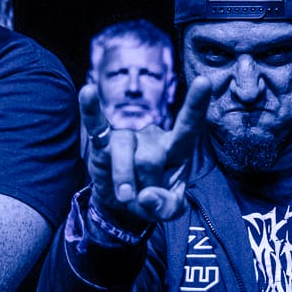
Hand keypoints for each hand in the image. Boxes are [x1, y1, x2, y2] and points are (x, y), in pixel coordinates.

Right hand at [82, 76, 211, 221]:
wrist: (121, 206)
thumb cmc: (152, 199)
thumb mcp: (168, 210)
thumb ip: (167, 207)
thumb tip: (146, 195)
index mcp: (176, 149)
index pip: (188, 126)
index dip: (196, 106)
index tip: (204, 81)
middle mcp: (152, 136)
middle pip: (150, 160)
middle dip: (145, 186)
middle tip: (142, 198)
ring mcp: (127, 136)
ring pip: (125, 156)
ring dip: (124, 182)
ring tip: (124, 197)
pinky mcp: (102, 142)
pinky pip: (97, 125)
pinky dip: (91, 111)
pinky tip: (88, 92)